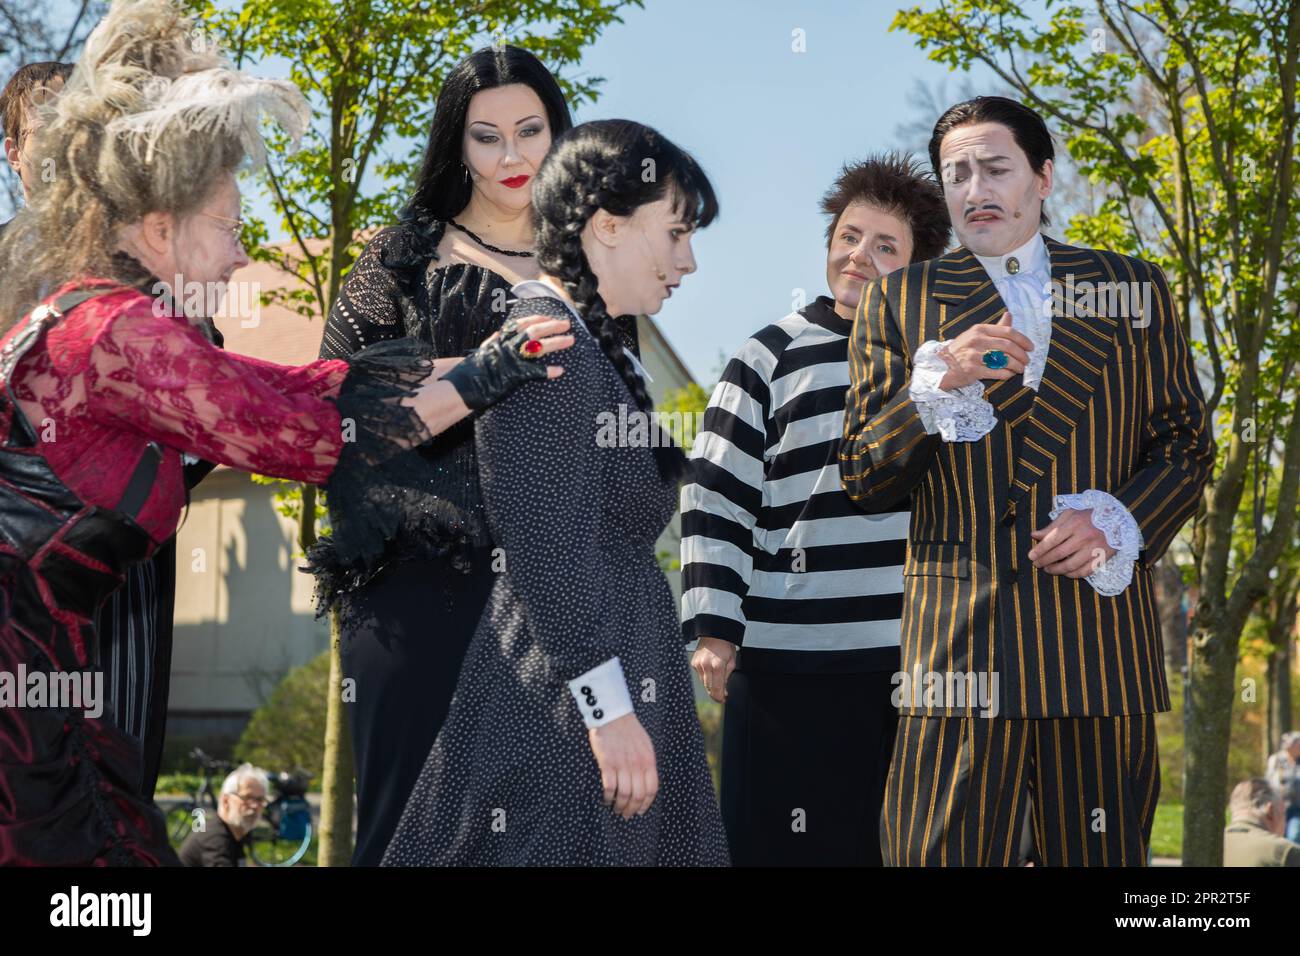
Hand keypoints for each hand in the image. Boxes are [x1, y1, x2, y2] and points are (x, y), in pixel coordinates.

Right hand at [439, 314, 575, 411]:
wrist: (462, 384)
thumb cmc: (471, 369)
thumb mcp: (482, 350)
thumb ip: (493, 342)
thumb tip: (499, 333)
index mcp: (501, 339)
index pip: (522, 324)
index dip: (537, 319)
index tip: (549, 316)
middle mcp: (507, 345)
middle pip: (535, 331)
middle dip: (552, 326)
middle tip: (567, 324)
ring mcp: (512, 359)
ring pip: (539, 347)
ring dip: (556, 342)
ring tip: (571, 341)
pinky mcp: (514, 374)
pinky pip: (535, 372)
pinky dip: (548, 371)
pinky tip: (560, 371)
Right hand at [588, 712, 658, 818]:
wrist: (613, 715)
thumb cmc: (629, 730)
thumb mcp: (646, 745)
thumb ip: (647, 763)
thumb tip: (646, 782)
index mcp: (649, 760)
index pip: (651, 789)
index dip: (646, 804)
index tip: (640, 811)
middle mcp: (637, 765)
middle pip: (638, 795)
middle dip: (632, 809)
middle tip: (626, 815)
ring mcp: (622, 764)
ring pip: (624, 794)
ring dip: (619, 805)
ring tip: (615, 808)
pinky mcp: (607, 763)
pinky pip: (609, 787)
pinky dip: (607, 797)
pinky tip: (606, 799)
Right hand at [691, 636, 736, 702]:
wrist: (715, 634)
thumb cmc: (725, 646)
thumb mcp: (731, 662)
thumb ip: (727, 677)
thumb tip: (724, 691)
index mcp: (717, 666)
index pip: (716, 688)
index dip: (719, 697)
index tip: (722, 700)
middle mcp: (706, 666)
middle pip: (709, 688)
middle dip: (715, 693)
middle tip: (722, 694)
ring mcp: (698, 664)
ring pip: (704, 682)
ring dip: (710, 684)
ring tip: (717, 680)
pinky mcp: (694, 663)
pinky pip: (700, 675)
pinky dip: (705, 676)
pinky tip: (710, 670)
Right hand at [937, 312, 1034, 389]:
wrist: (941, 366)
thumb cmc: (961, 350)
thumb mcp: (975, 335)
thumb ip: (995, 327)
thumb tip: (1009, 315)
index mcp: (979, 330)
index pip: (1007, 332)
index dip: (1023, 340)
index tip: (1030, 347)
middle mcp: (976, 341)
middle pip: (1008, 346)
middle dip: (1021, 354)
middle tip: (1027, 360)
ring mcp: (974, 356)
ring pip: (1004, 360)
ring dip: (1016, 365)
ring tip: (1021, 369)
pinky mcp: (973, 371)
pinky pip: (996, 373)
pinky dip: (1006, 374)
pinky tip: (1009, 374)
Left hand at [1028, 508, 1115, 577]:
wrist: (1117, 520)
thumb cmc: (1089, 516)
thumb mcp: (1069, 515)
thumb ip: (1052, 526)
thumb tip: (1034, 535)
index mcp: (1074, 524)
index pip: (1052, 540)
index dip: (1040, 550)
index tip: (1031, 556)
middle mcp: (1084, 537)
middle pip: (1059, 553)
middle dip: (1045, 561)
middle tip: (1037, 564)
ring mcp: (1094, 548)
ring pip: (1071, 565)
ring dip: (1056, 570)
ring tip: (1048, 569)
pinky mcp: (1102, 558)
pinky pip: (1085, 571)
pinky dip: (1073, 575)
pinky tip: (1065, 573)